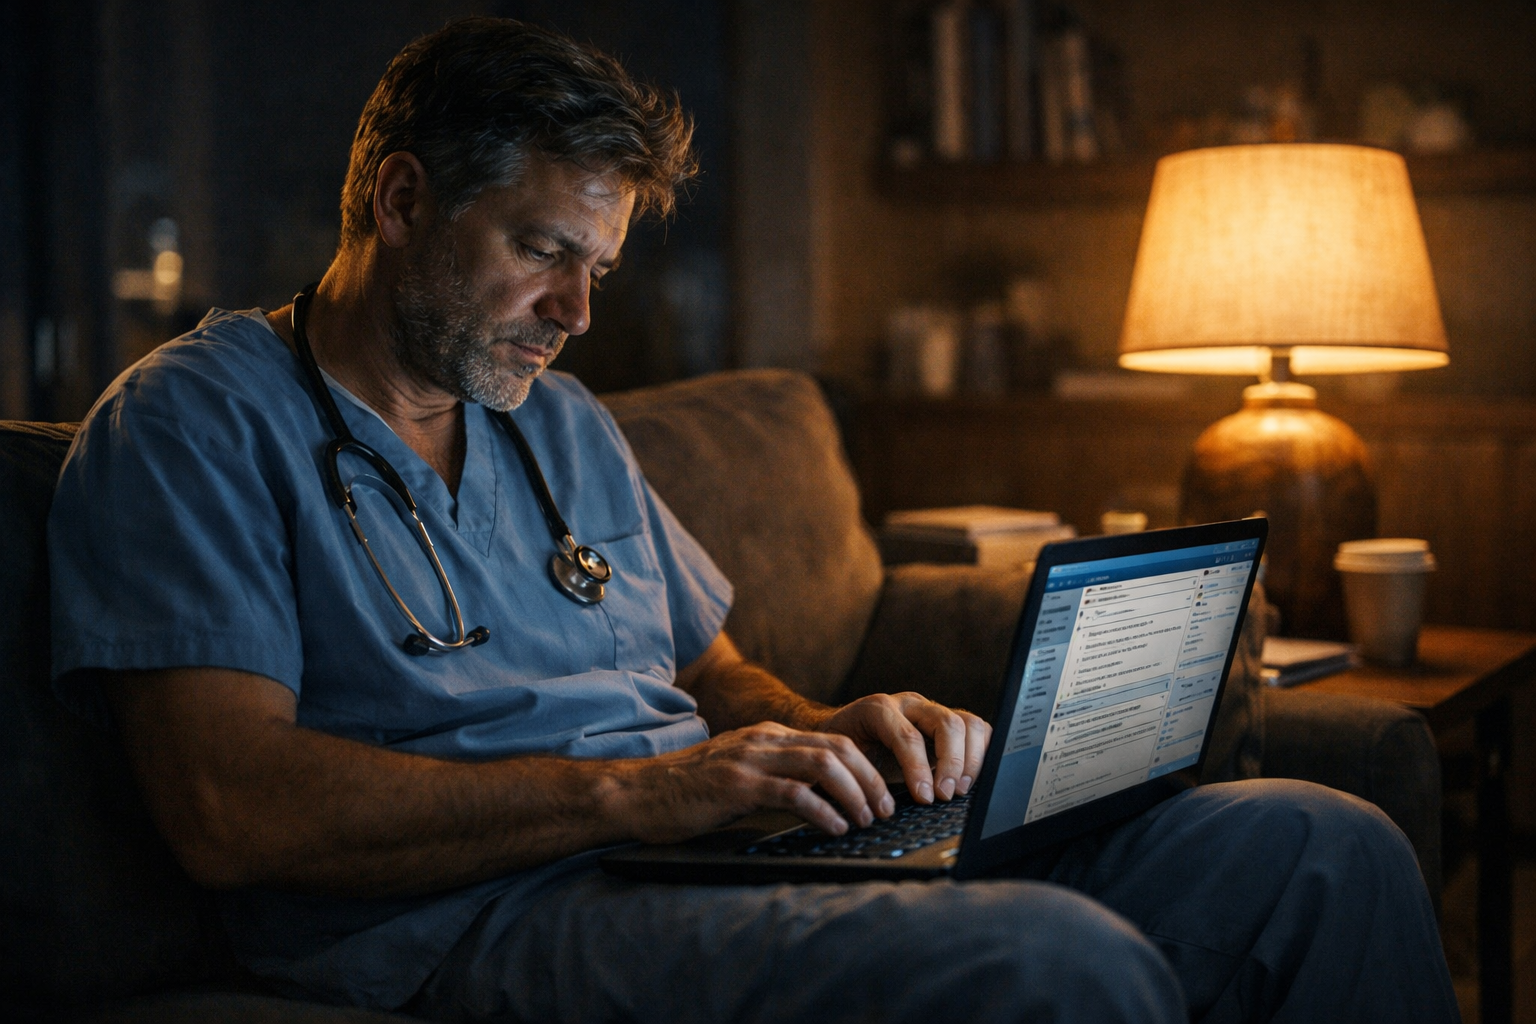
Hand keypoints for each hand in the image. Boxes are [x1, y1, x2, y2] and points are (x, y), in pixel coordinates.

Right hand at [614, 722, 894, 842]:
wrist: (638, 792)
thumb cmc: (688, 791)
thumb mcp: (739, 773)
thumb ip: (775, 776)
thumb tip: (819, 799)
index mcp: (768, 736)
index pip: (833, 742)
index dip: (867, 768)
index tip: (882, 797)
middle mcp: (764, 740)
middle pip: (837, 750)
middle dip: (870, 780)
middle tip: (885, 811)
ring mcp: (751, 759)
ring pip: (823, 766)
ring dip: (854, 795)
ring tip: (865, 821)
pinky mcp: (737, 785)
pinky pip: (793, 793)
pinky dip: (823, 811)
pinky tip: (834, 828)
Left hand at [814, 693, 990, 805]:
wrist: (841, 730)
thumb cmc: (842, 748)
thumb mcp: (843, 760)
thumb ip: (859, 775)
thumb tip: (878, 806)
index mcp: (878, 709)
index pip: (908, 736)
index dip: (919, 769)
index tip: (925, 798)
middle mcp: (909, 704)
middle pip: (946, 723)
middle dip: (952, 763)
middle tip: (946, 795)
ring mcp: (930, 710)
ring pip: (966, 722)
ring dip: (970, 759)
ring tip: (960, 790)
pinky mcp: (945, 721)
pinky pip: (975, 728)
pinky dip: (980, 752)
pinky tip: (968, 778)